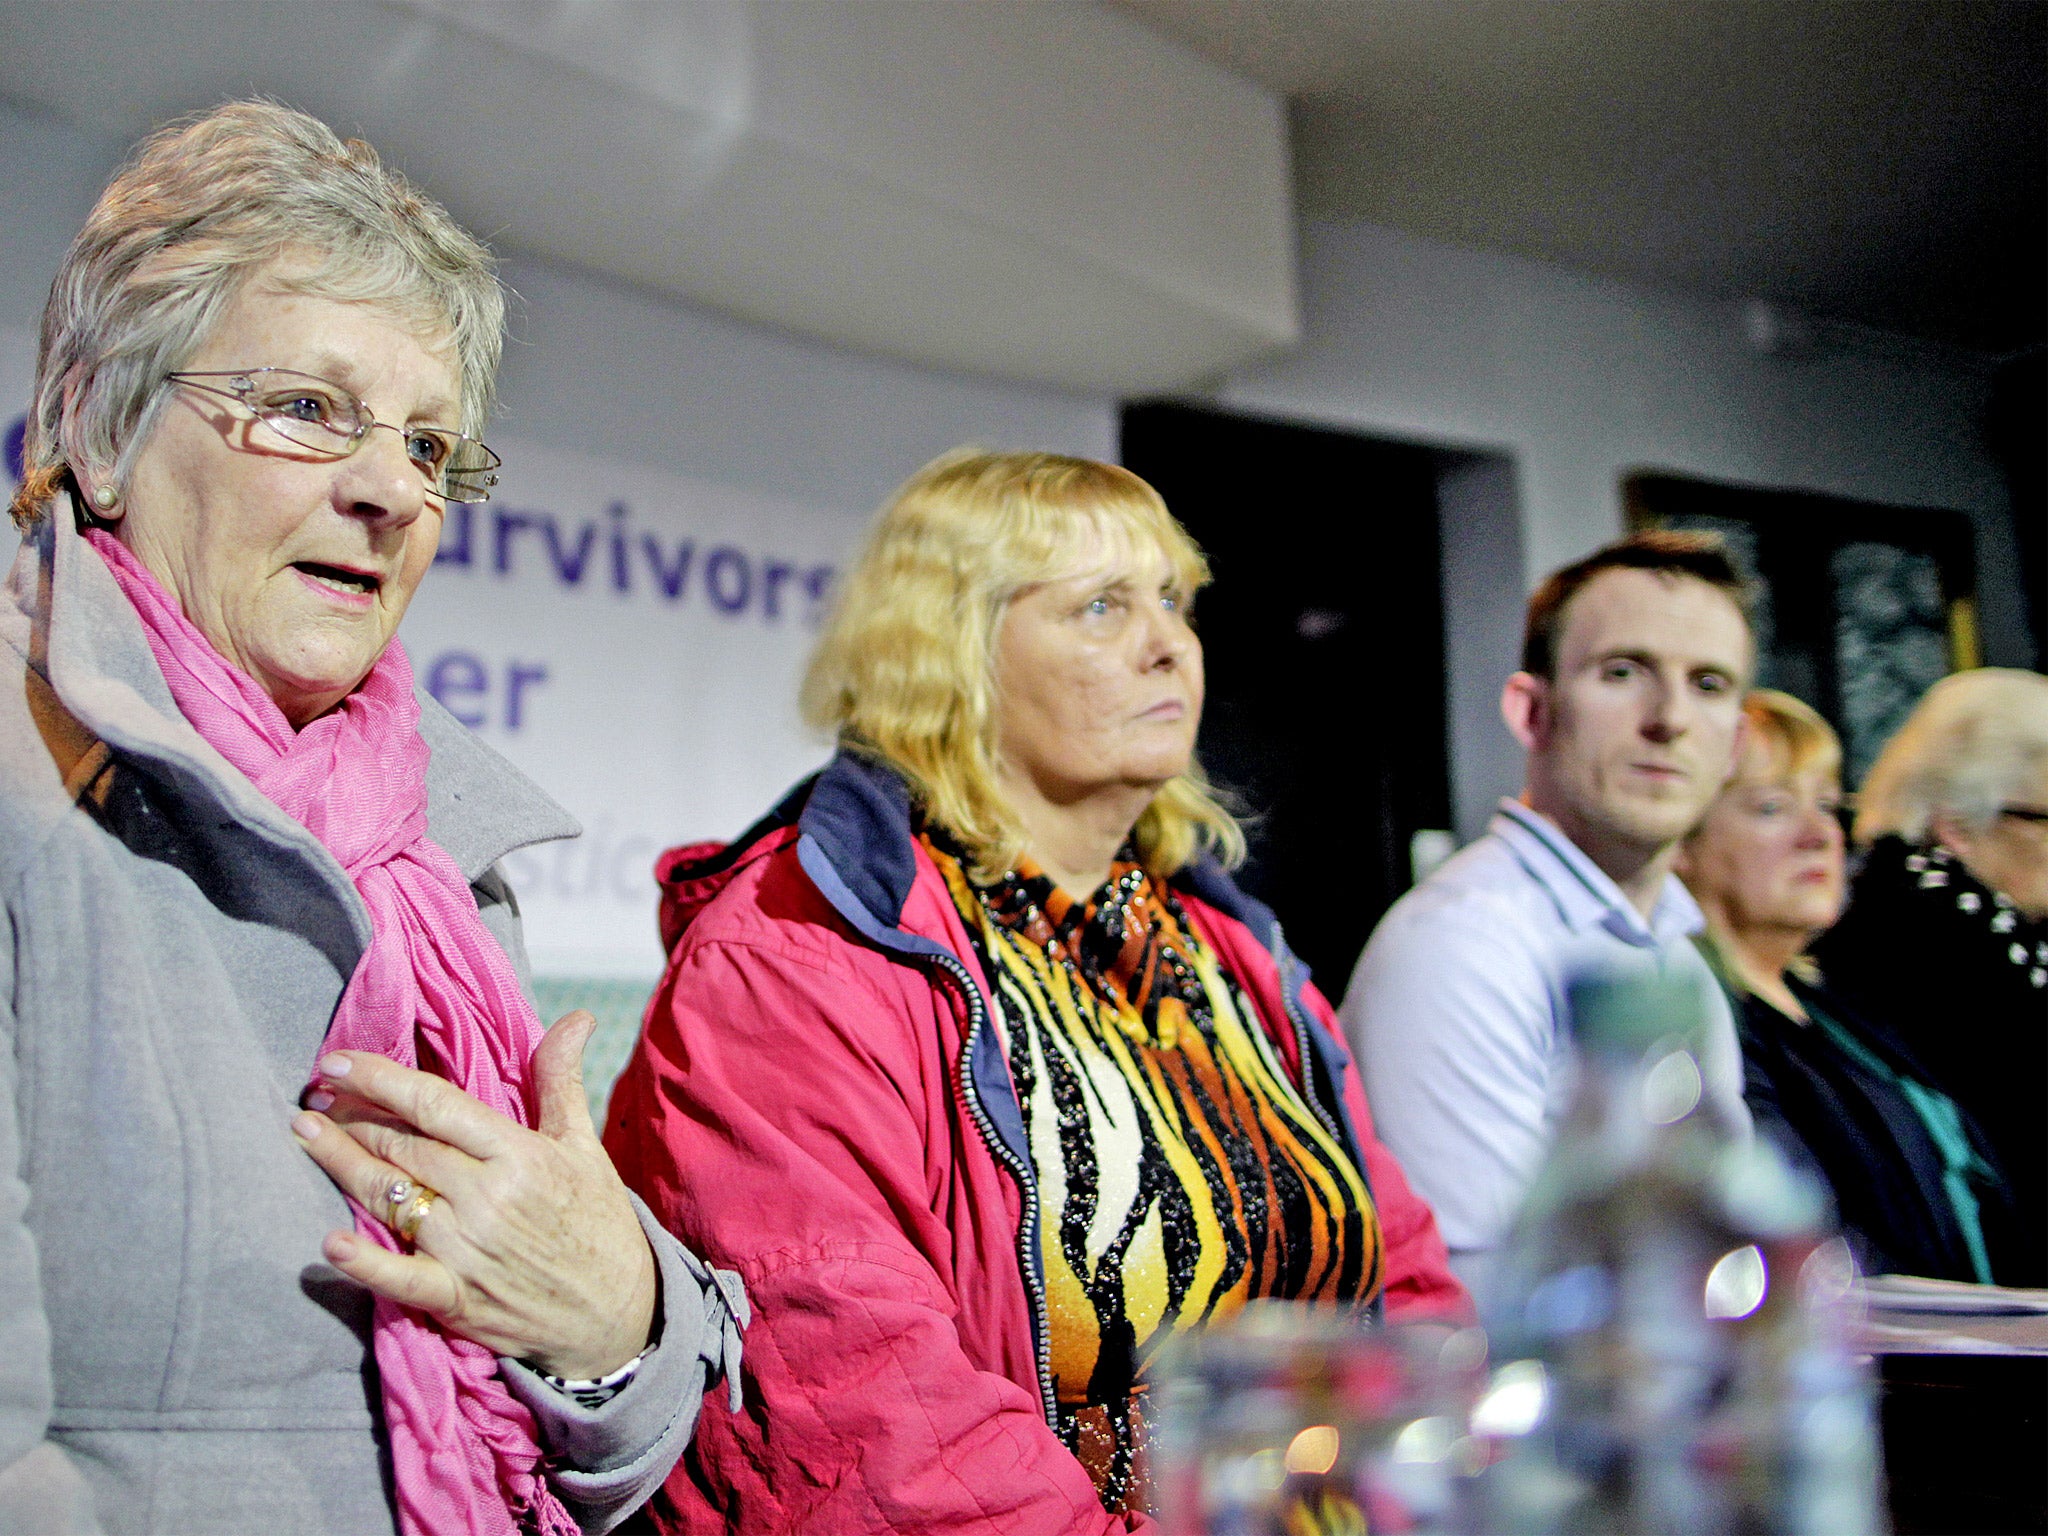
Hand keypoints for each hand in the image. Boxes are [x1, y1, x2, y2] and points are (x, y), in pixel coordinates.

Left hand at [291, 1010, 657, 1380]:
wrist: (618, 1312)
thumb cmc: (597, 1221)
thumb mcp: (584, 1145)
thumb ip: (562, 1080)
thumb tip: (576, 1016)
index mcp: (518, 1154)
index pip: (434, 1104)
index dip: (379, 1079)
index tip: (336, 1061)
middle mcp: (487, 1197)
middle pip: (401, 1147)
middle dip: (352, 1117)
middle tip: (316, 1096)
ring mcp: (469, 1249)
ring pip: (388, 1199)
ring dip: (340, 1165)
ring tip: (304, 1133)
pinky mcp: (458, 1297)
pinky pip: (401, 1277)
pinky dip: (366, 1263)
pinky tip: (331, 1243)